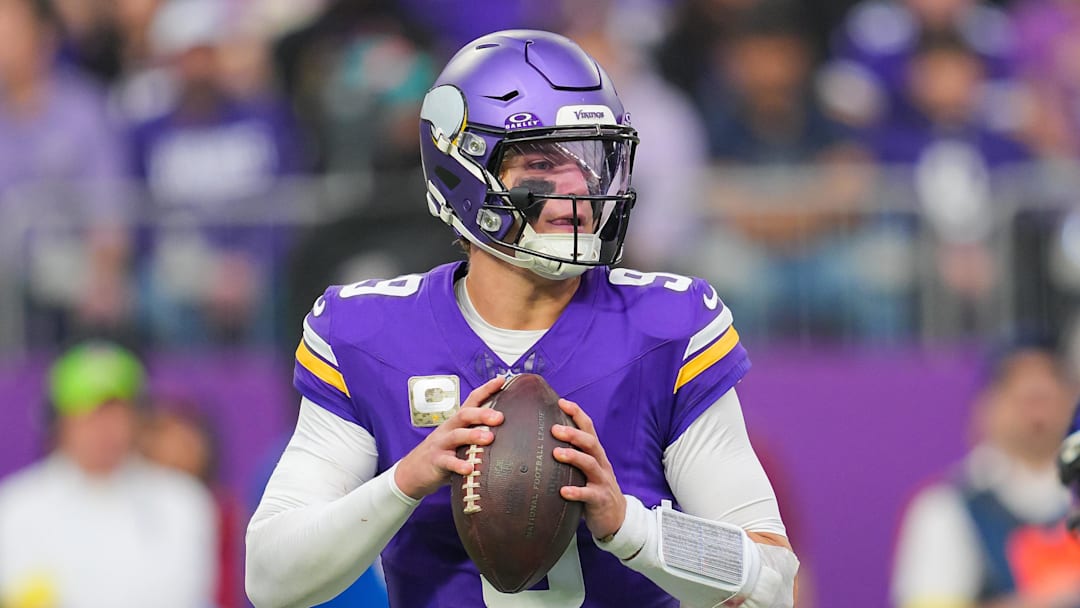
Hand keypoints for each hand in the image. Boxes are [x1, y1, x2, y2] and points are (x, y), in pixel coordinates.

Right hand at [395, 377, 505, 499]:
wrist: (413, 471)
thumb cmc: (444, 453)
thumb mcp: (460, 439)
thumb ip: (478, 433)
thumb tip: (507, 430)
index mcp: (457, 422)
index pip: (472, 400)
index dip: (486, 389)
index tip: (501, 380)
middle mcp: (449, 428)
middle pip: (465, 415)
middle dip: (482, 413)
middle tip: (499, 417)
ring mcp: (441, 444)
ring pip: (457, 435)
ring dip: (473, 436)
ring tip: (489, 439)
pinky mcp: (436, 460)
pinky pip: (448, 462)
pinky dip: (459, 465)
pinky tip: (470, 468)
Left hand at [552, 398, 626, 539]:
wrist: (617, 518)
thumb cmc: (594, 489)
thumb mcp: (585, 470)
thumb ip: (571, 456)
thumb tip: (540, 442)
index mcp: (595, 454)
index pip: (588, 428)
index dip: (577, 414)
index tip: (561, 402)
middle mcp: (600, 463)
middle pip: (590, 442)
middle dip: (573, 433)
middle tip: (554, 429)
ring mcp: (602, 481)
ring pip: (590, 464)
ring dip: (574, 457)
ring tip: (557, 453)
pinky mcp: (601, 500)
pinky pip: (589, 495)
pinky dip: (576, 492)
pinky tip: (563, 492)